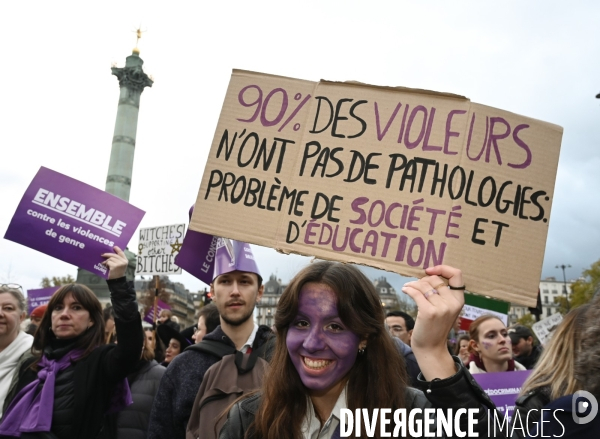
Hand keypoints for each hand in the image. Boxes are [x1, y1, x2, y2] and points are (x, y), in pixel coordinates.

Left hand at [101, 246, 128, 279]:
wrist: (117, 280)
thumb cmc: (117, 272)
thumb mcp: (119, 265)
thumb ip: (117, 260)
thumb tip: (110, 254)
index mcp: (125, 260)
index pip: (121, 253)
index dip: (118, 249)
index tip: (114, 247)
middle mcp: (123, 262)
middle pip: (114, 255)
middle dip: (108, 254)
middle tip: (103, 255)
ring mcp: (119, 264)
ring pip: (110, 258)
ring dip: (106, 261)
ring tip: (105, 264)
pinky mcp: (114, 266)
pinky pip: (108, 262)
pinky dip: (106, 264)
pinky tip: (106, 266)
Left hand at [401, 265, 464, 379]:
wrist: (431, 348)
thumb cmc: (435, 328)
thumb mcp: (446, 310)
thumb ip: (443, 294)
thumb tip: (428, 275)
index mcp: (459, 300)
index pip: (457, 275)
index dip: (443, 268)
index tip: (430, 271)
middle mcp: (452, 303)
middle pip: (435, 279)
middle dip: (422, 280)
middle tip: (415, 286)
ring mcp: (441, 308)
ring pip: (424, 285)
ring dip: (413, 284)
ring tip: (408, 287)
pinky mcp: (428, 312)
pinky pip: (416, 292)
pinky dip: (408, 288)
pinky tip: (405, 289)